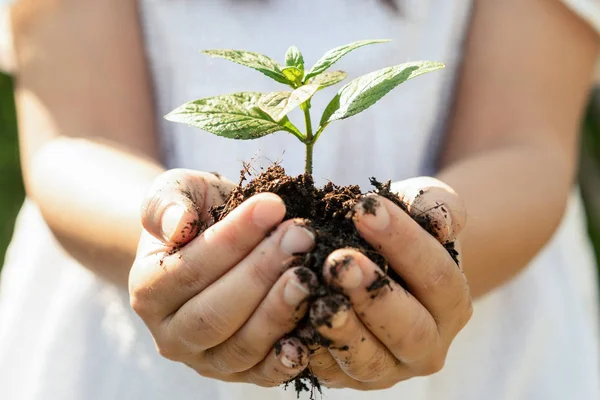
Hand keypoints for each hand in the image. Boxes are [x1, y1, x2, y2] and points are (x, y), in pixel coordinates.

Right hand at [129, 169, 317, 385]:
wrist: (213, 242)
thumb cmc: (198, 213)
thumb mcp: (176, 192)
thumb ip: (166, 203)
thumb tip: (178, 225)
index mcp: (149, 290)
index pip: (190, 269)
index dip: (233, 239)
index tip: (273, 206)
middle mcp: (171, 334)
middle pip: (215, 314)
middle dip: (262, 274)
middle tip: (301, 237)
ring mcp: (205, 360)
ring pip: (241, 347)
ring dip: (279, 311)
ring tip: (309, 275)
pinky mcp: (239, 373)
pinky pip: (263, 374)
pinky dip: (286, 359)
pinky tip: (309, 335)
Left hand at [301, 177, 471, 389]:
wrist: (377, 265)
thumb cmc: (399, 230)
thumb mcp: (421, 207)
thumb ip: (435, 205)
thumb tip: (440, 220)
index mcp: (452, 303)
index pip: (436, 275)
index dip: (403, 242)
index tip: (364, 210)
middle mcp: (427, 346)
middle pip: (410, 328)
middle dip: (373, 295)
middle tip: (339, 263)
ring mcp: (388, 369)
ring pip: (368, 360)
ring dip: (341, 330)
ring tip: (316, 297)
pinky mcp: (348, 379)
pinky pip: (329, 372)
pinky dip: (309, 351)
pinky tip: (291, 325)